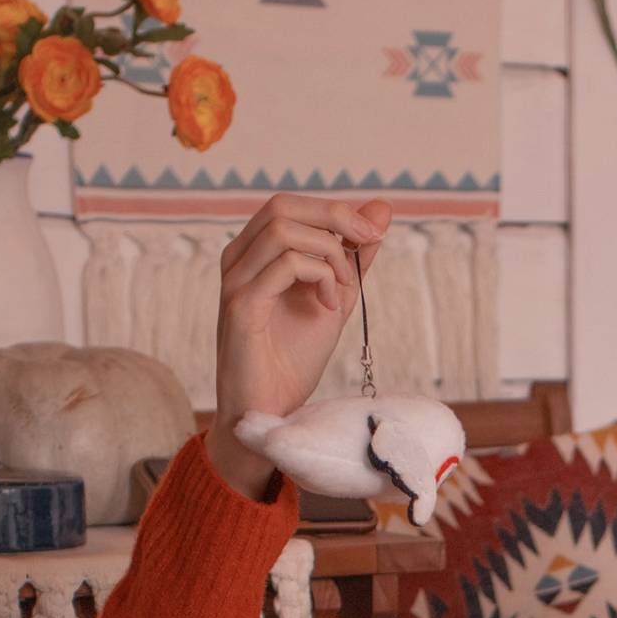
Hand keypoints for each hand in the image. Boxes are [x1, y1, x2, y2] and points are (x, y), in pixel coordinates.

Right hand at [205, 193, 393, 498]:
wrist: (270, 411)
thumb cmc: (293, 360)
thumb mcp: (334, 300)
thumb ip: (353, 258)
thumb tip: (380, 210)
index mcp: (254, 254)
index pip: (291, 207)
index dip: (335, 210)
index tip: (374, 233)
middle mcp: (238, 259)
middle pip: (283, 206)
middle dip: (335, 216)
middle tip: (370, 242)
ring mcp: (236, 280)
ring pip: (283, 229)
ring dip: (328, 253)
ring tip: (344, 289)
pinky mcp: (241, 305)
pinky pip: (283, 265)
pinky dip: (318, 276)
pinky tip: (329, 307)